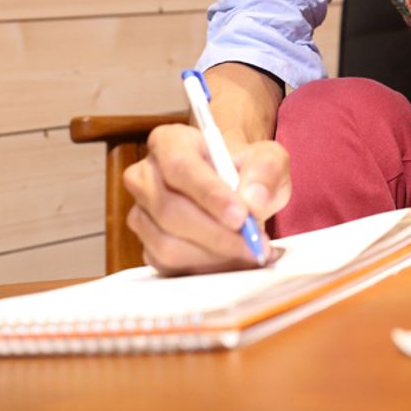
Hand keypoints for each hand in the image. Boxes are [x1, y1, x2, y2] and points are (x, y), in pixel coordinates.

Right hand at [122, 124, 290, 274]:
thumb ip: (266, 170)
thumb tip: (253, 200)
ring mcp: (142, 212)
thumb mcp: (268, 158)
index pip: (179, 165)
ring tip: (248, 252)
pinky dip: (204, 268)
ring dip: (213, 255)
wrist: (238, 190)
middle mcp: (146, 175)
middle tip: (253, 243)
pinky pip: (168, 265)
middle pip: (169, 210)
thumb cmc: (245, 170)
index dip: (208, 194)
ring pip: (167, 244)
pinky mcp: (147, 245)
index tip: (240, 215)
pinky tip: (232, 260)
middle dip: (216, 234)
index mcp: (170, 141)